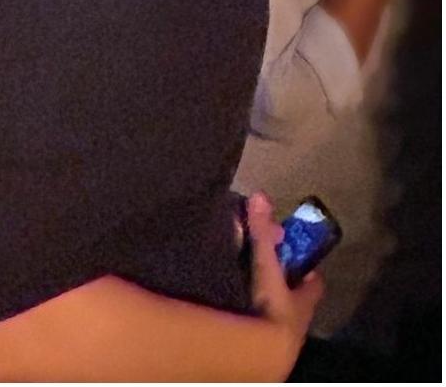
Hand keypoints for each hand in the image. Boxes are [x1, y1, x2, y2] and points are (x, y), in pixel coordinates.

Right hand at [246, 192, 322, 377]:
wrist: (263, 354)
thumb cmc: (274, 309)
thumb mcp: (267, 266)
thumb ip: (262, 233)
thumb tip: (259, 194)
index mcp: (305, 298)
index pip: (314, 281)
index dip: (307, 269)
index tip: (295, 255)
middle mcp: (298, 316)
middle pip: (295, 297)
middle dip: (283, 283)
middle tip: (264, 269)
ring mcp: (281, 334)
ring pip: (278, 312)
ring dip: (266, 300)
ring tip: (245, 285)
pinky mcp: (261, 346)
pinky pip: (257, 325)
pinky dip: (250, 315)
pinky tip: (236, 307)